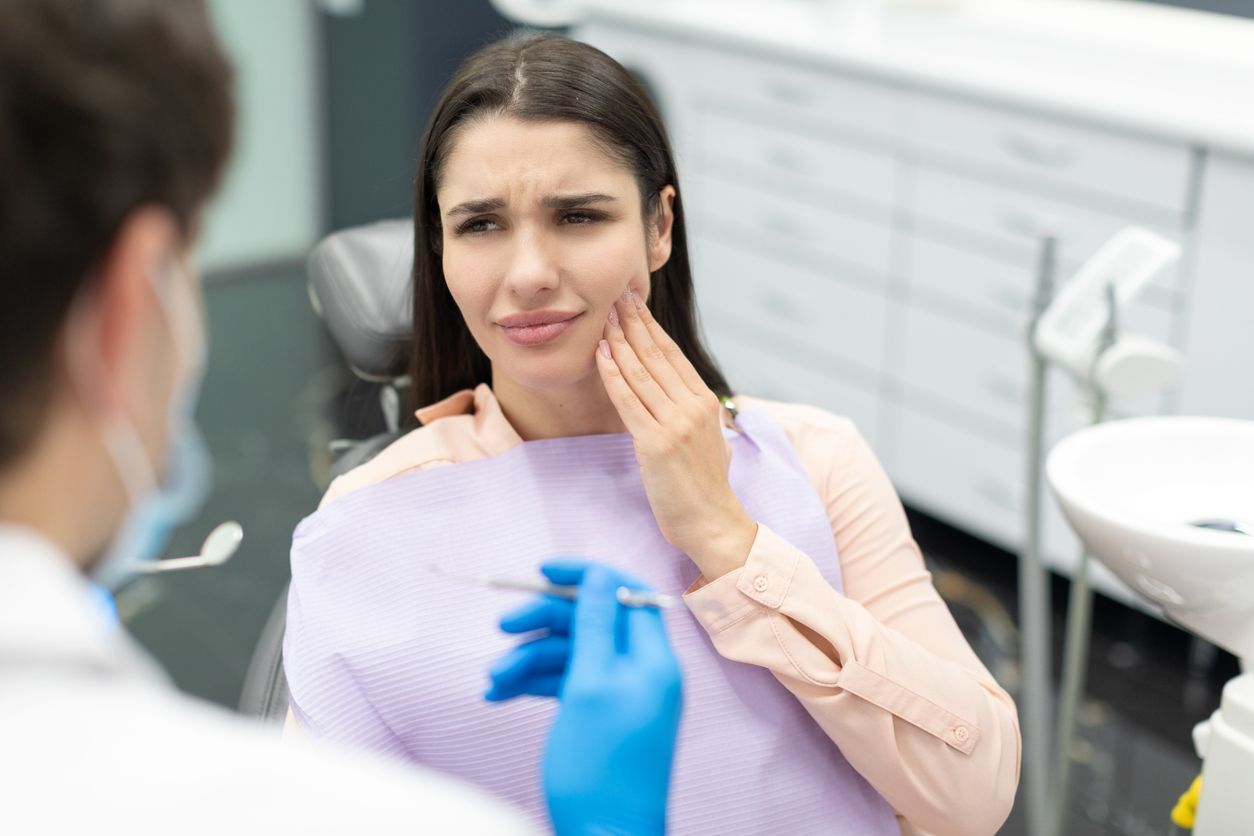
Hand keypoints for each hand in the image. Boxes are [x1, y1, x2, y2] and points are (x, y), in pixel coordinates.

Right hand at [485, 561, 682, 835]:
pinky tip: (498, 695)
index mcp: (653, 659)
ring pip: (571, 655)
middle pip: (591, 622)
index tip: (542, 570)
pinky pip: (565, 685)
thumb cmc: (599, 764)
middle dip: (544, 621)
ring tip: (492, 680)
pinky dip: (533, 685)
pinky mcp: (597, 718)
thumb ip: (594, 624)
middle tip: (501, 627)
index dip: (586, 575)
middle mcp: (640, 673)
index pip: (625, 593)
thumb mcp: (591, 685)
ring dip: (529, 660)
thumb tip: (599, 573)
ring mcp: (619, 697)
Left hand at [597, 289, 757, 578]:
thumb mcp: (708, 440)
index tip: (634, 304)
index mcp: (704, 403)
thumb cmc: (705, 487)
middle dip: (633, 323)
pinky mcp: (656, 443)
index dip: (651, 326)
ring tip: (603, 316)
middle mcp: (693, 407)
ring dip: (619, 340)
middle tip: (615, 295)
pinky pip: (629, 402)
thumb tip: (680, 395)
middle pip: (656, 356)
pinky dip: (614, 375)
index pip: (673, 355)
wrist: (713, 523)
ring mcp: (675, 424)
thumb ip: (693, 413)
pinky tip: (602, 354)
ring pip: (641, 373)